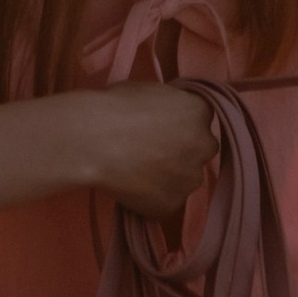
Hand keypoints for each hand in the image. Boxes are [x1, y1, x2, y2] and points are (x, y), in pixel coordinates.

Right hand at [70, 80, 221, 218]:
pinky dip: (151, 197)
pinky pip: (165, 201)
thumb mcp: (149, 91)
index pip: (198, 119)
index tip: (161, 128)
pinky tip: (130, 186)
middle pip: (198, 150)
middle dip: (181, 151)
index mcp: (200, 111)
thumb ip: (168, 106)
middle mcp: (204, 145)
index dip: (178, 124)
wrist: (93, 141)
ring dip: (168, 176)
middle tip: (151, 151)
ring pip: (184, 179)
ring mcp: (190, 179)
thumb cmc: (115, 108)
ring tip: (136, 172)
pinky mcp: (171, 204)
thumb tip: (165, 117)